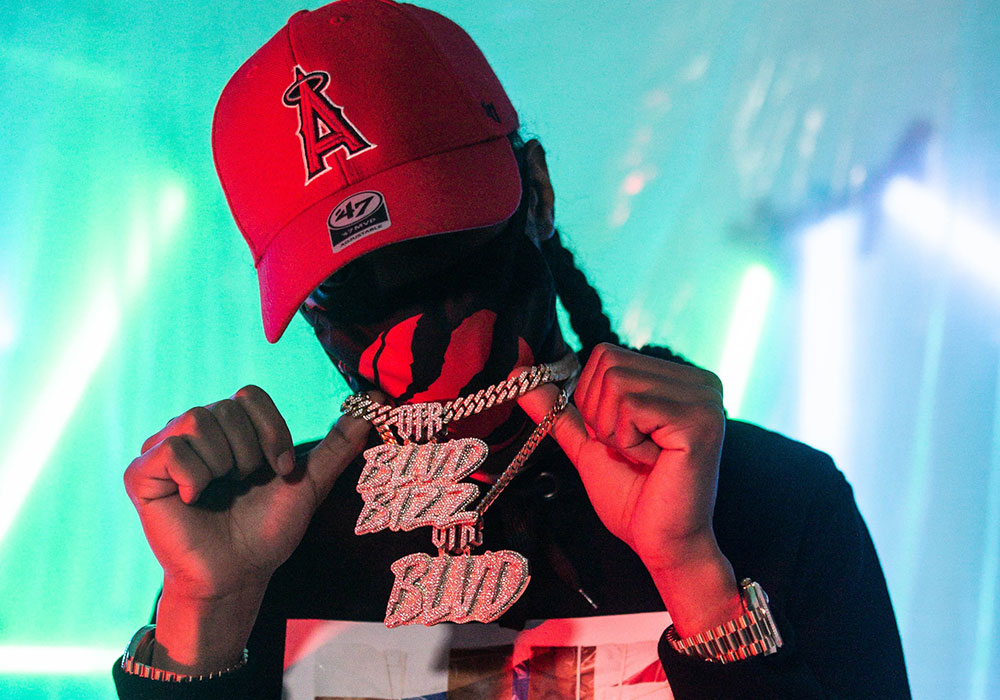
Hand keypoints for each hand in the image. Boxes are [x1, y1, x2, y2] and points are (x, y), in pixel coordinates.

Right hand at [123, 385, 370, 669]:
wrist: (240, 574)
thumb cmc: (269, 529)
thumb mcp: (310, 480)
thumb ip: (340, 440)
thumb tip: (377, 397)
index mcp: (231, 427)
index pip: (251, 395)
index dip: (272, 432)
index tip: (280, 470)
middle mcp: (195, 430)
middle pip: (226, 408)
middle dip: (250, 453)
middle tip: (246, 485)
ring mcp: (165, 449)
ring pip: (198, 421)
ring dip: (224, 465)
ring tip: (220, 492)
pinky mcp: (142, 473)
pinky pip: (172, 449)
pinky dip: (194, 477)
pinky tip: (194, 500)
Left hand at [517, 344, 741, 633]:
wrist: (663, 545)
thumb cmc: (633, 498)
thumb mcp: (588, 443)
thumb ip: (557, 408)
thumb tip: (516, 373)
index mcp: (679, 379)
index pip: (606, 354)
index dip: (594, 401)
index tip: (624, 439)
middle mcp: (699, 380)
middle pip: (609, 363)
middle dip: (602, 416)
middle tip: (632, 452)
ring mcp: (704, 397)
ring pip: (616, 383)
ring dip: (614, 431)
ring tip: (644, 458)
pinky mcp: (699, 419)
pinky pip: (631, 408)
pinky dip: (628, 442)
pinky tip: (656, 464)